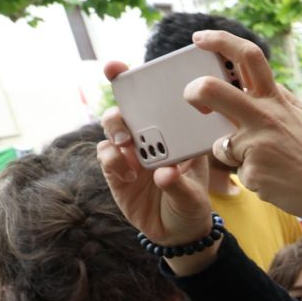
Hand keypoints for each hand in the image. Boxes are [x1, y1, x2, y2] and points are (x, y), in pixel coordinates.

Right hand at [95, 83, 214, 253]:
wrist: (178, 233)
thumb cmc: (193, 205)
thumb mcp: (195, 196)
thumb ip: (179, 184)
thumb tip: (163, 174)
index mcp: (174, 132)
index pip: (153, 100)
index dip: (133, 80)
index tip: (117, 67)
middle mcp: (150, 136)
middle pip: (125, 109)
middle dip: (118, 106)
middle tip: (126, 123)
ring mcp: (130, 152)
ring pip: (112, 129)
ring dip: (116, 134)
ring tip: (128, 149)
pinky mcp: (116, 170)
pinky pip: (106, 155)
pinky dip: (112, 159)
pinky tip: (128, 174)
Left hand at [169, 30, 301, 220]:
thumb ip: (281, 98)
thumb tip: (257, 82)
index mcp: (277, 100)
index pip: (248, 56)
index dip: (220, 41)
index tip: (199, 40)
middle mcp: (264, 116)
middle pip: (212, 89)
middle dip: (193, 91)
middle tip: (192, 98)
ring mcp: (256, 144)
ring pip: (220, 142)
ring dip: (233, 153)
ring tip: (264, 162)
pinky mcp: (252, 171)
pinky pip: (236, 170)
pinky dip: (249, 175)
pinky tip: (272, 178)